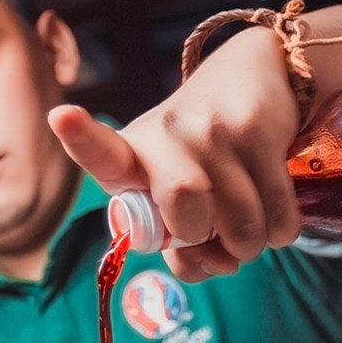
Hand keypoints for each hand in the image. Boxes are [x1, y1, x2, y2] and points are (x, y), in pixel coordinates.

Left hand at [50, 27, 301, 281]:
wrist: (254, 76)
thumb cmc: (203, 154)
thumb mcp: (177, 190)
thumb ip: (183, 247)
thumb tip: (218, 266)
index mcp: (133, 153)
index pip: (101, 152)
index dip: (80, 138)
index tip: (60, 116)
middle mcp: (166, 134)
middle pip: (184, 210)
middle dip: (206, 240)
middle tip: (213, 230)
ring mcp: (212, 128)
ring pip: (239, 223)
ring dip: (250, 244)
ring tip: (247, 226)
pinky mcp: (258, 130)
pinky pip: (276, 214)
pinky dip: (280, 231)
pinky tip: (273, 215)